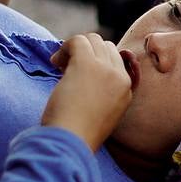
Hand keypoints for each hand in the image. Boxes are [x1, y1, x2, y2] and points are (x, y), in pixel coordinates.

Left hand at [41, 35, 132, 149]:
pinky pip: (77, 40)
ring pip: (93, 39)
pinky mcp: (86, 63)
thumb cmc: (78, 134)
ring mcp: (105, 68)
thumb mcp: (101, 114)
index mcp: (126, 89)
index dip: (95, 63)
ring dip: (74, 49)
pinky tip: (54, 63)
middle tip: (67, 70)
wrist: (71, 142)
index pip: (115, 60)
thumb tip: (85, 75)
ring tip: (60, 66)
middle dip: (87, 54)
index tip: (78, 77)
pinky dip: (64, 48)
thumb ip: (101, 93)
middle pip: (106, 46)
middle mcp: (120, 76)